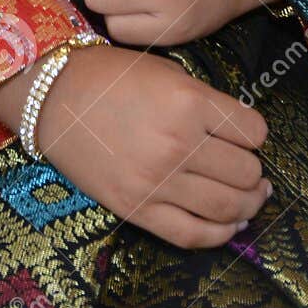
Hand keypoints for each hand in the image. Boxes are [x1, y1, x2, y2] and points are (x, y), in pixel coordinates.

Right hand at [37, 43, 271, 248]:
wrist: (53, 97)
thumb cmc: (109, 76)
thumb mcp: (165, 72)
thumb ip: (204, 101)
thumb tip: (238, 134)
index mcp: (188, 102)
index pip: (253, 132)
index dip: (255, 135)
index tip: (247, 136)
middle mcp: (178, 144)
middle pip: (246, 172)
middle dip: (253, 171)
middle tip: (247, 167)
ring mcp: (157, 181)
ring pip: (228, 207)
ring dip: (248, 205)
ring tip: (249, 198)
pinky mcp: (138, 209)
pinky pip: (193, 234)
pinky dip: (221, 234)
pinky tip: (230, 224)